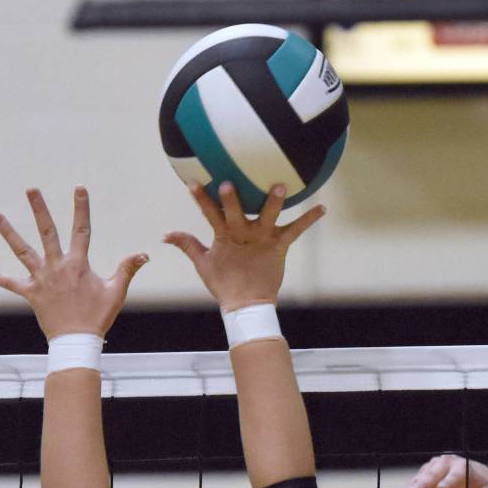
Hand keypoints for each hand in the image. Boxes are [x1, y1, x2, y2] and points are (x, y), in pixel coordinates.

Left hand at [0, 187, 147, 339]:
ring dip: (9, 232)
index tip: (79, 189)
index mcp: (78, 264)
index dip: (81, 208)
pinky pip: (10, 283)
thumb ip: (127, 270)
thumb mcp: (116, 292)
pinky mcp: (31, 293)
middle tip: (31, 189)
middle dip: (39, 209)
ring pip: (23, 250)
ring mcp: (41, 278)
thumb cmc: (98, 317)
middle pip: (47, 232)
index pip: (81, 230)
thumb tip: (144, 254)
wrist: (77, 340)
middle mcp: (57, 266)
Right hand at [163, 182, 323, 311]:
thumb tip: (165, 235)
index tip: (193, 182)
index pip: (209, 215)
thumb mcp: (203, 263)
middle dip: (231, 200)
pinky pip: (295, 231)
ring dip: (273, 202)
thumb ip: (187, 244)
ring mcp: (262, 240)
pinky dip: (308, 220)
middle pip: (236, 214)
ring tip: (281, 186)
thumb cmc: (225, 284)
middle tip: (228, 184)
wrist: (247, 305)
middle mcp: (243, 236)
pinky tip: (322, 209)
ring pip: (267, 217)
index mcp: (224, 237)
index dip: (201, 199)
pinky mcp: (279, 247)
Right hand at [388, 454, 487, 487]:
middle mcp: (444, 464)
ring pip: (418, 482)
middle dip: (422, 485)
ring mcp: (432, 469)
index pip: (456, 474)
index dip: (449, 481)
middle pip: (432, 476)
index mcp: (462, 467)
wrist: (468, 476)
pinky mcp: (423, 476)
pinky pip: (412, 487)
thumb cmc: (480, 486)